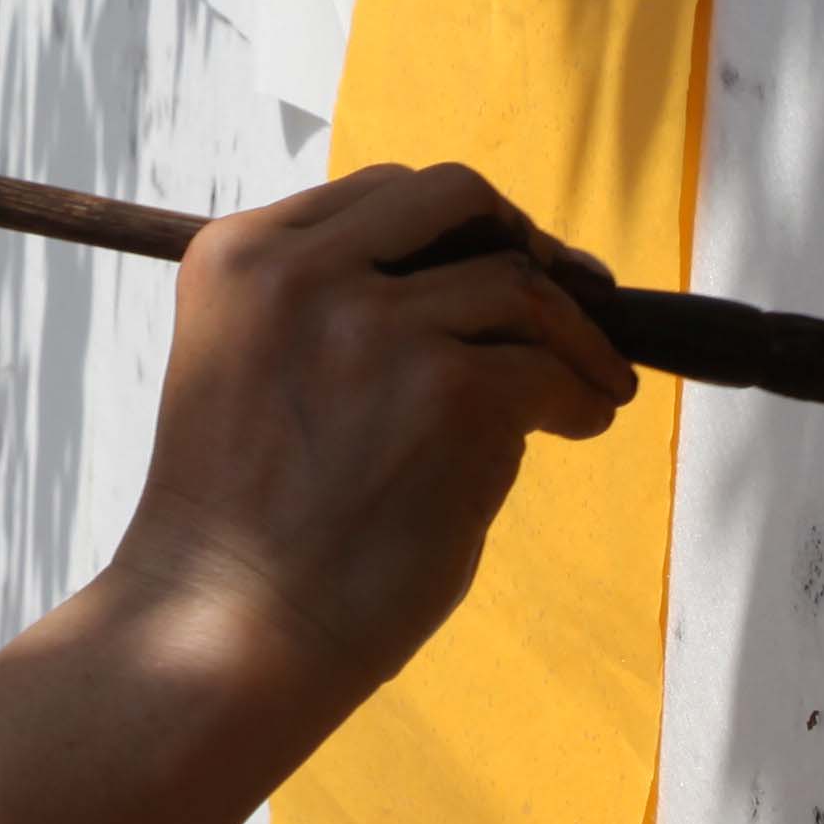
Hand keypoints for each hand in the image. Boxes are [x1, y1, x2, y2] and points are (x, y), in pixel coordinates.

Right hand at [100, 160, 635, 714]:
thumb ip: (335, 306)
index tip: (502, 260)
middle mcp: (299, 272)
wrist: (229, 628)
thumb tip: (494, 269)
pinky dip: (581, 397)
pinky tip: (580, 425)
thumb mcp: (256, 367)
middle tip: (570, 293)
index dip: (456, 228)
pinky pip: (547, 371)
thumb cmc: (251, 522)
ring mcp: (374, 328)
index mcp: (239, 256)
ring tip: (593, 384)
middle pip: (455, 198)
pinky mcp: (448, 394)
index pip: (379, 195)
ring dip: (574, 336)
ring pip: (519, 286)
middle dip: (523, 242)